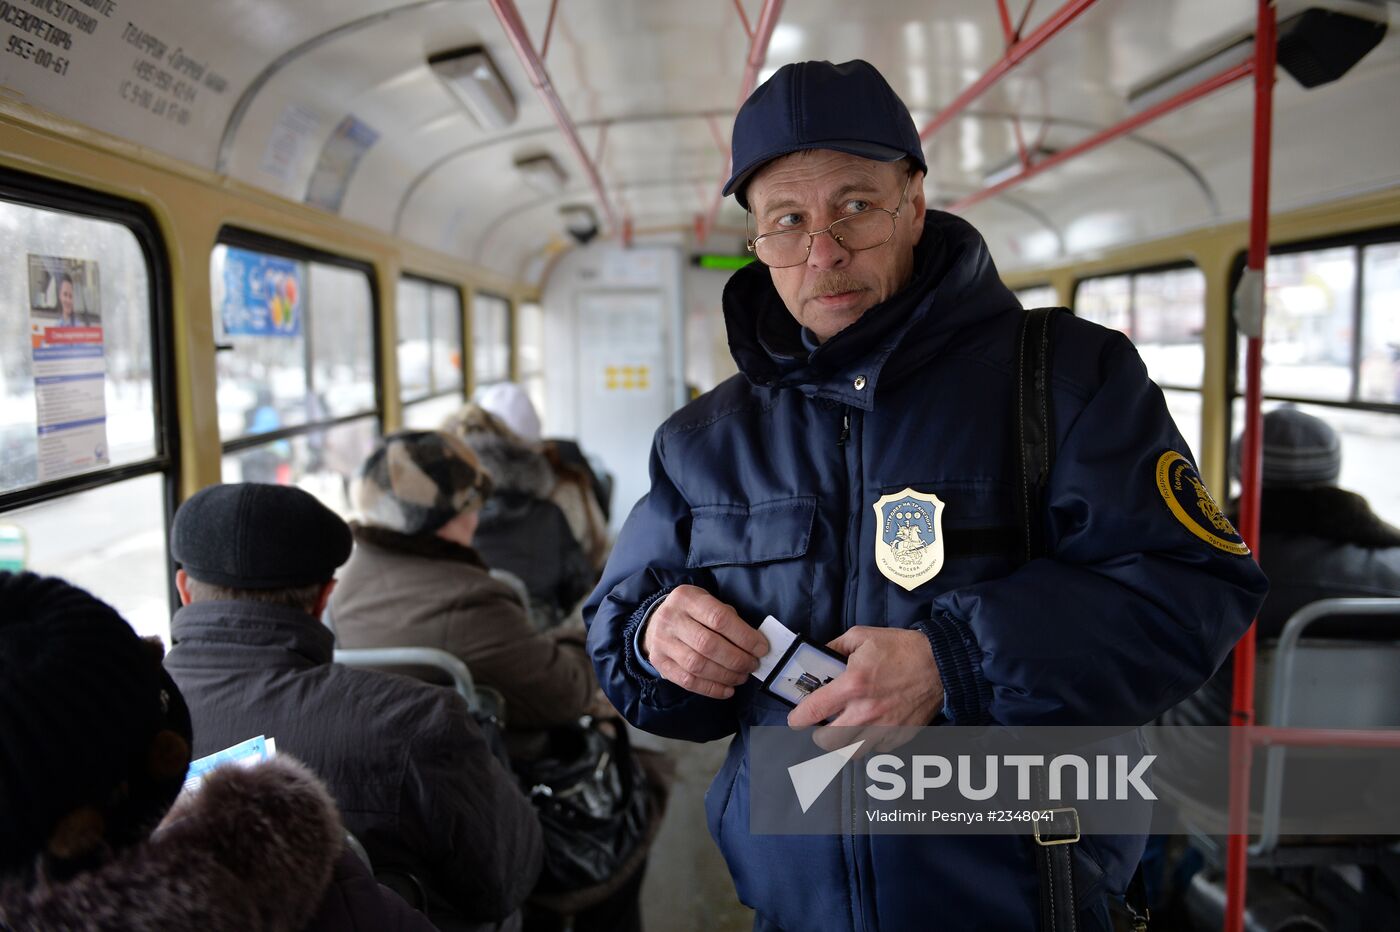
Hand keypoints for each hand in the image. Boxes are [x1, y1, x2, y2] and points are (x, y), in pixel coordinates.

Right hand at [642, 585, 768, 698]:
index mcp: (687, 598)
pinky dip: (711, 689)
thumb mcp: (707, 602)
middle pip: (708, 644)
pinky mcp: (660, 663)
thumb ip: (728, 618)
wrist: (656, 621)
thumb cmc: (692, 612)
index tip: (761, 648)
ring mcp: (662, 642)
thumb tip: (754, 644)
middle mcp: (671, 619)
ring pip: (697, 665)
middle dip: (737, 659)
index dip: (744, 636)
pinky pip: (688, 681)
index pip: (719, 618)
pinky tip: (727, 690)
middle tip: (753, 665)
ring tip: (742, 676)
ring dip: (726, 675)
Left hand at [786, 626, 944, 752]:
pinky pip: (876, 751)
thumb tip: (818, 657)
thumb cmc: (903, 648)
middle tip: (823, 725)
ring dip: (845, 743)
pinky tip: (872, 729)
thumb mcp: (862, 636)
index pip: (813, 711)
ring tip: (847, 730)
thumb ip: (835, 647)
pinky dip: (870, 743)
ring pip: (851, 753)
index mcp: (852, 685)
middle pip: (828, 743)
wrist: (942, 663)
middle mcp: (866, 712)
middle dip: (820, 736)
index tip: (796, 718)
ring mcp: (884, 728)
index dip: (798, 718)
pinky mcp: (900, 737)